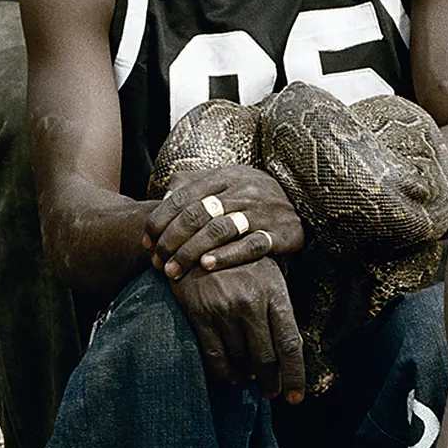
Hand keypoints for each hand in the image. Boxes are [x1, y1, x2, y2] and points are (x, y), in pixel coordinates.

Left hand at [148, 161, 305, 284]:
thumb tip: (162, 201)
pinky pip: (252, 245)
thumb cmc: (251, 195)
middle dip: (171, 241)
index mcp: (223, 176)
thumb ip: (193, 187)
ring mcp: (262, 211)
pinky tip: (207, 266)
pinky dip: (228, 255)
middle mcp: (242, 190)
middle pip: (196, 214)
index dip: (160, 221)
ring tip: (173, 271)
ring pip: (219, 229)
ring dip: (191, 252)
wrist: (301, 200)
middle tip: (156, 263)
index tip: (146, 243)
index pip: (182, 198)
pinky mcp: (281, 233)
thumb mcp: (224, 182)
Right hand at [173, 244, 312, 404]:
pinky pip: (215, 355)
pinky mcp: (200, 313)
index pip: (290, 343)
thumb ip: (279, 305)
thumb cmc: (238, 259)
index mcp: (274, 291)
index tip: (295, 398)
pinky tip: (231, 375)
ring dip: (247, 374)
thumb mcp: (267, 272)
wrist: (194, 236)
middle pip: (267, 357)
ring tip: (251, 377)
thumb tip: (291, 346)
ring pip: (241, 358)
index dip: (294, 375)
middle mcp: (251, 301)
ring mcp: (224, 308)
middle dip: (271, 381)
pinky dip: (224, 371)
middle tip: (272, 392)